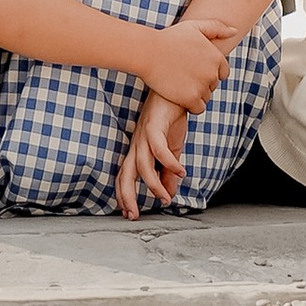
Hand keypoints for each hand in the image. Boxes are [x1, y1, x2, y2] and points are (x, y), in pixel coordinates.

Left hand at [116, 91, 189, 218]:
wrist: (176, 90)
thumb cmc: (172, 117)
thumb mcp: (172, 149)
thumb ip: (169, 171)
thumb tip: (169, 192)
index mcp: (138, 150)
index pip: (125, 176)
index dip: (124, 195)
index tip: (129, 214)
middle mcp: (137, 144)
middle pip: (125, 174)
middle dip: (127, 197)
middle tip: (133, 216)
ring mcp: (144, 135)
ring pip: (142, 165)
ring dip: (153, 184)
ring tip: (165, 198)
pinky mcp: (154, 125)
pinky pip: (159, 149)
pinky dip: (169, 163)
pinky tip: (181, 172)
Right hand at [141, 15, 237, 113]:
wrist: (149, 52)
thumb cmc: (170, 38)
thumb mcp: (194, 27)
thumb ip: (217, 27)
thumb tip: (234, 31)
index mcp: (216, 56)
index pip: (222, 73)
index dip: (208, 72)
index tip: (194, 69)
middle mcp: (212, 72)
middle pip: (212, 85)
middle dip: (201, 83)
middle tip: (183, 75)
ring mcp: (202, 86)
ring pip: (205, 98)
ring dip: (195, 94)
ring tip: (179, 84)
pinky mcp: (191, 99)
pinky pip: (198, 108)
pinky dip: (190, 105)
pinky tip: (179, 95)